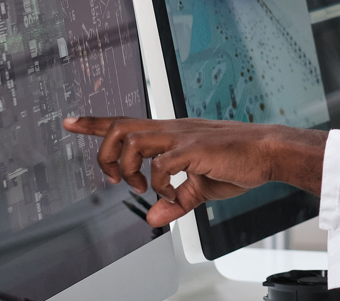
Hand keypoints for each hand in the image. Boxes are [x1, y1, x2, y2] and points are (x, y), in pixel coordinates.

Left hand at [62, 117, 328, 226]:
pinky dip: (159, 184)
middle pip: (120, 127)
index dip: (95, 123)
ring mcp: (181, 136)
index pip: (125, 122)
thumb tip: (152, 217)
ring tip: (140, 186)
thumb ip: (174, 201)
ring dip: (128, 168)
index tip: (70, 121)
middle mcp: (172, 129)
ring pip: (132, 141)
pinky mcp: (193, 148)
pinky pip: (161, 165)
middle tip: (109, 178)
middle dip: (103, 151)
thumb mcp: (200, 188)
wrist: (269, 152)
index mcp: (171, 133)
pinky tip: (171, 194)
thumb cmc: (239, 163)